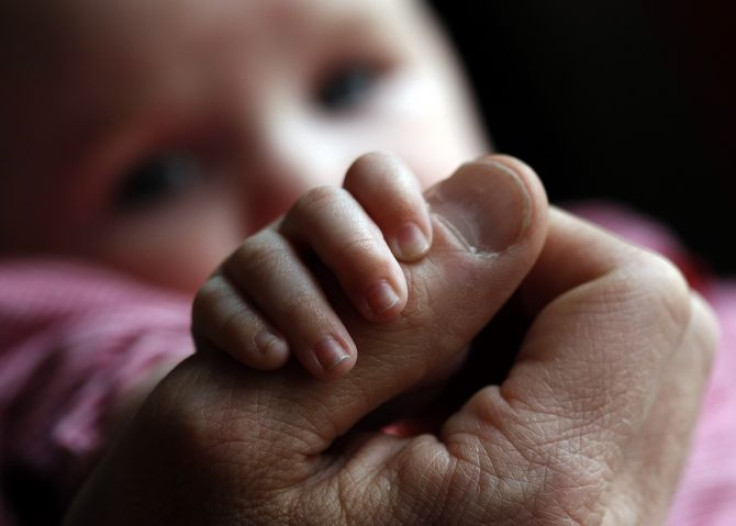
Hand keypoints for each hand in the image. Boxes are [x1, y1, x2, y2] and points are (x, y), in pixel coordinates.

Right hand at [64, 157, 716, 524]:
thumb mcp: (258, 416)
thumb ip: (406, 301)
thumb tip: (511, 185)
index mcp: (537, 505)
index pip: (628, 296)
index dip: (522, 237)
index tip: (414, 253)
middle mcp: (595, 524)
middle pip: (633, 315)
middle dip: (508, 271)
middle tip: (398, 294)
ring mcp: (586, 523)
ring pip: (601, 346)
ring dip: (491, 312)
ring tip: (385, 350)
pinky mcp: (558, 515)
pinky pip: (569, 391)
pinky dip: (491, 356)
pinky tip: (405, 383)